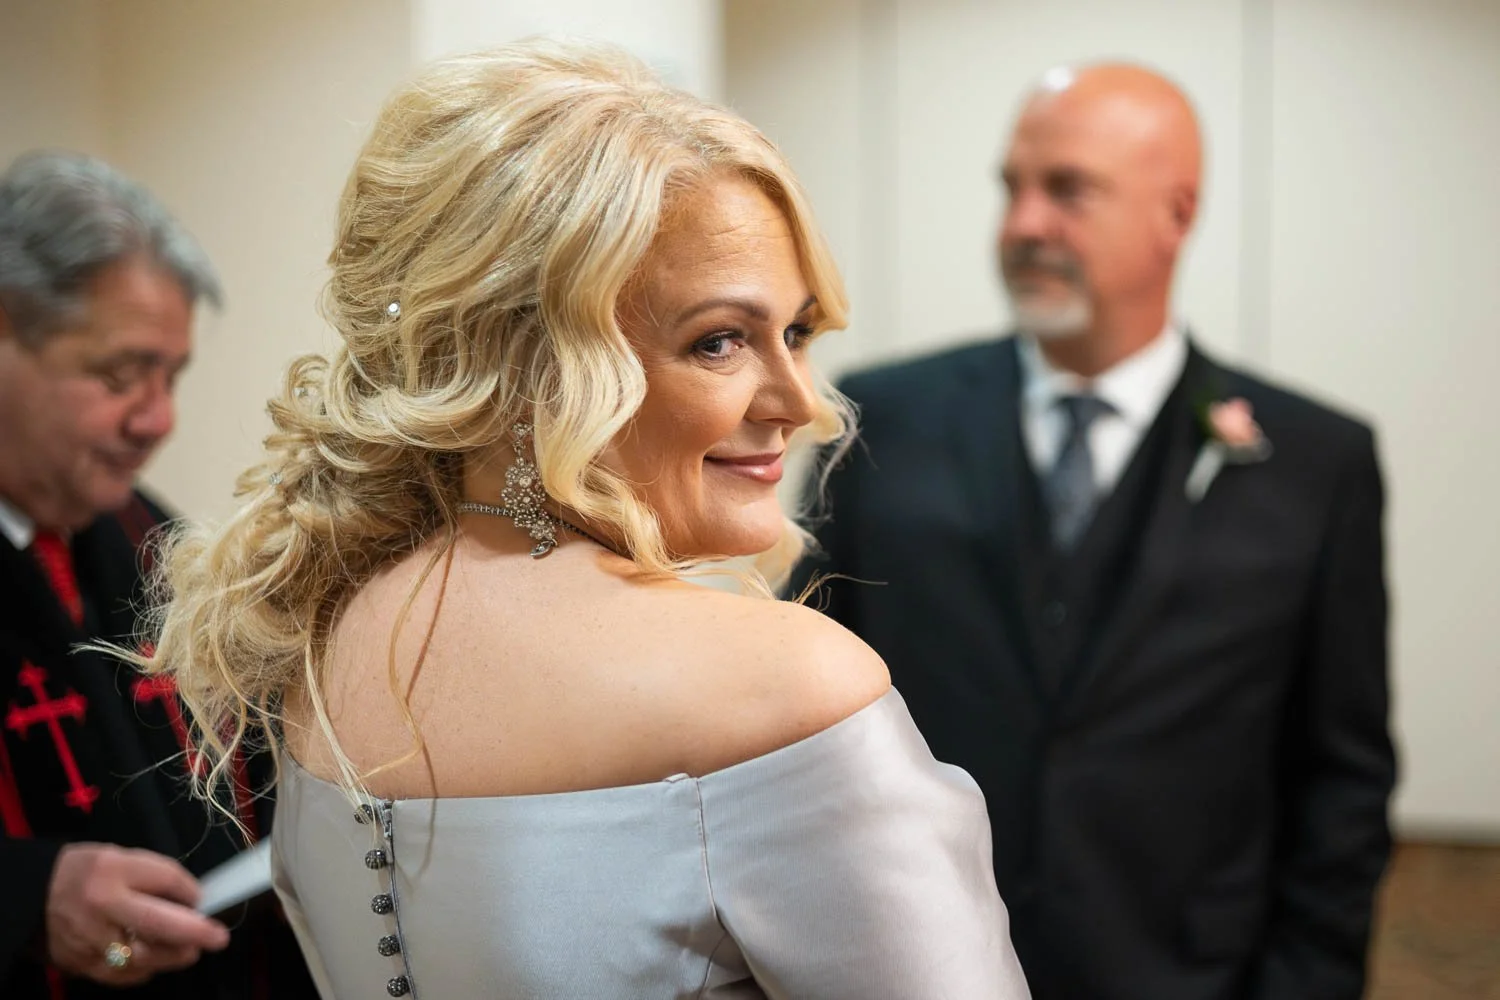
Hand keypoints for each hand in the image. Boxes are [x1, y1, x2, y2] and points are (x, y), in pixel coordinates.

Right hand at [45, 843, 230, 985]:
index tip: (204, 899)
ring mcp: (89, 938)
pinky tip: (155, 962)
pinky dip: (144, 970)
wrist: (34, 896)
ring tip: (190, 951)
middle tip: (218, 938)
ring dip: (173, 956)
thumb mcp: (122, 858)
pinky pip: (121, 974)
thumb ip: (156, 877)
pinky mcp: (81, 963)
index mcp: (112, 870)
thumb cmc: (87, 873)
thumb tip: (193, 899)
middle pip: (155, 922)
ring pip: (141, 956)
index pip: (164, 879)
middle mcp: (100, 906)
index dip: (191, 891)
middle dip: (193, 932)